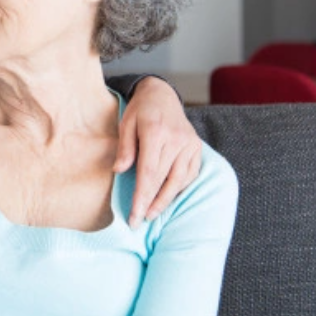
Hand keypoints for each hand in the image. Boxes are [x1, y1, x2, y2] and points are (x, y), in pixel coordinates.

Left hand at [114, 76, 201, 227]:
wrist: (162, 94)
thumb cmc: (140, 111)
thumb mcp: (126, 123)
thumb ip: (125, 147)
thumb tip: (119, 171)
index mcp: (156, 132)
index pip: (148, 172)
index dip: (141, 197)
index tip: (133, 215)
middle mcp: (176, 139)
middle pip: (163, 179)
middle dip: (150, 203)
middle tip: (138, 221)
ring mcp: (189, 143)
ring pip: (178, 180)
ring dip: (165, 200)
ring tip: (151, 214)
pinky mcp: (196, 147)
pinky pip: (189, 174)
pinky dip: (178, 188)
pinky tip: (166, 198)